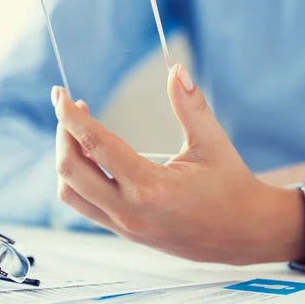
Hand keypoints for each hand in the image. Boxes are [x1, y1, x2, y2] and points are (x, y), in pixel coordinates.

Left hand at [51, 64, 304, 264]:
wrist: (245, 234)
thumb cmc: (232, 186)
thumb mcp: (213, 142)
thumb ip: (191, 105)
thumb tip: (176, 69)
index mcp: (151, 187)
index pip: (96, 145)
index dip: (71, 116)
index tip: (59, 94)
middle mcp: (130, 211)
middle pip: (70, 170)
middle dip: (62, 133)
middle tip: (69, 108)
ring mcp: (124, 226)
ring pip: (71, 192)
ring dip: (67, 158)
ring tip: (80, 132)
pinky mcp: (125, 232)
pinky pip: (85, 204)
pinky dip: (79, 178)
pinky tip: (94, 157)